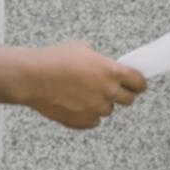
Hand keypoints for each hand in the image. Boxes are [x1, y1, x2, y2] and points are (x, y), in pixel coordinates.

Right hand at [21, 40, 146, 129]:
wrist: (30, 77)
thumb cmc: (53, 60)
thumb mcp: (82, 48)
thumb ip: (99, 59)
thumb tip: (105, 64)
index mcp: (111, 71)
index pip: (139, 82)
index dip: (139, 83)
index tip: (137, 85)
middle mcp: (107, 91)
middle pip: (128, 100)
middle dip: (122, 94)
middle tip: (111, 89)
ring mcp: (95, 108)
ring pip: (108, 110)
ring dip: (101, 103)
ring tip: (84, 94)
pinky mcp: (82, 121)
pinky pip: (93, 121)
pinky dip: (88, 115)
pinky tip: (76, 104)